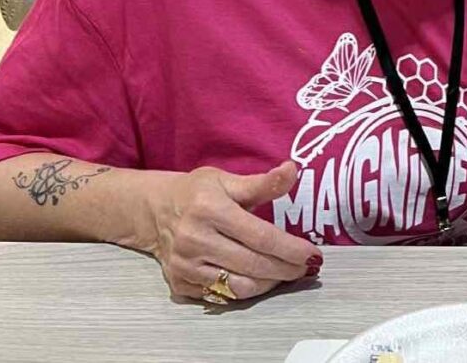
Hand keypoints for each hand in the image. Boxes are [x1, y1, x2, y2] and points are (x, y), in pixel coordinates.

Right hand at [145, 161, 320, 301]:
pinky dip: (246, 291)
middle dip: (286, 269)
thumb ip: (262, 182)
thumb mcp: (227, 180)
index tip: (312, 255)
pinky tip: (259, 280)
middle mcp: (195, 240)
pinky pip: (222, 296)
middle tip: (306, 268)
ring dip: (269, 284)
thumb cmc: (196, 193)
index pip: (259, 236)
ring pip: (238, 286)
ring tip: (285, 273)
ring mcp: (185, 266)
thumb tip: (292, 170)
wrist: (153, 211)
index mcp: (210, 209)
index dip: (290, 248)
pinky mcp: (179, 284)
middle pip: (252, 264)